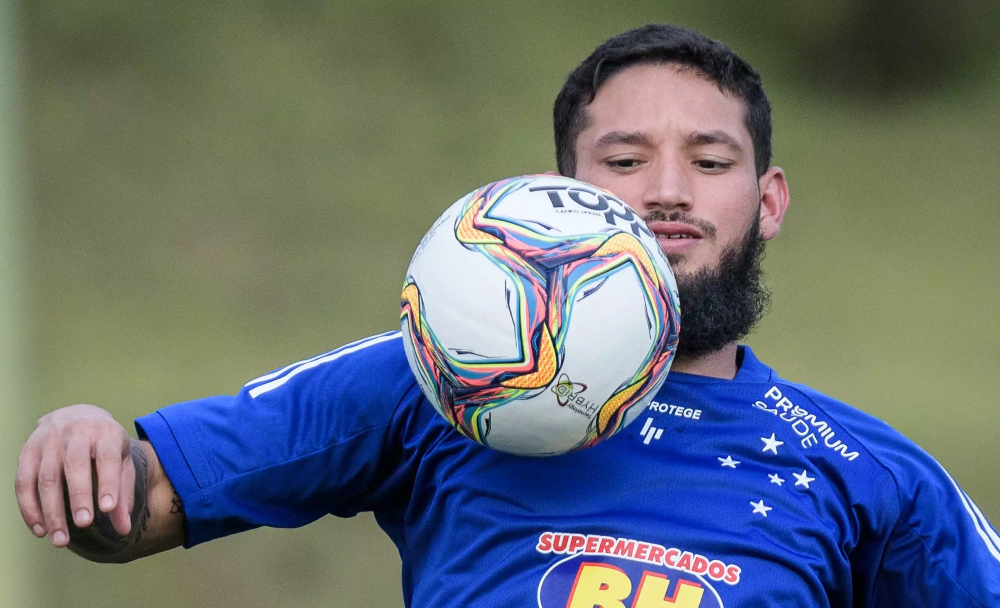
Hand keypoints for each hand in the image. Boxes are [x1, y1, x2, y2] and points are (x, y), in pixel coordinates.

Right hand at [15, 404, 135, 546]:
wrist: (78, 416)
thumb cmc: (105, 446)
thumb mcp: (122, 461)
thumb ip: (123, 493)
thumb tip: (124, 529)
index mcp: (105, 432)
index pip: (107, 458)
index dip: (108, 483)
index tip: (108, 509)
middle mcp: (75, 432)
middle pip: (75, 465)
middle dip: (78, 497)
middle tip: (84, 525)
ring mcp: (48, 440)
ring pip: (46, 477)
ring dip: (52, 511)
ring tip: (61, 540)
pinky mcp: (28, 451)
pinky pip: (24, 482)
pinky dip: (30, 509)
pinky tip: (40, 530)